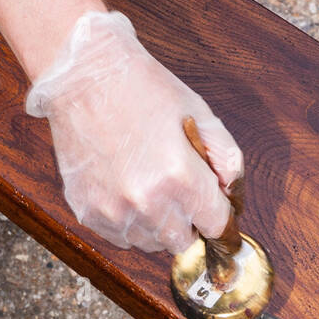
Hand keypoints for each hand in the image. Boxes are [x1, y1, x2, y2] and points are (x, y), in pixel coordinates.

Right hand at [26, 10, 242, 253]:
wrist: (85, 76)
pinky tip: (123, 187)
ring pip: (150, 243)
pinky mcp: (86, 210)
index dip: (219, 215)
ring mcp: (113, 210)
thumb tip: (233, 195)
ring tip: (147, 182)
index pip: (216, 226)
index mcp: (180, 177)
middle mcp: (147, 202)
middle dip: (188, 219)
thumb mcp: (199, 111)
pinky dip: (127, 221)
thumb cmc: (143, 88)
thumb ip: (227, 157)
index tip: (214, 208)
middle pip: (184, 242)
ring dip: (156, 223)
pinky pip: (119, 236)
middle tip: (177, 187)